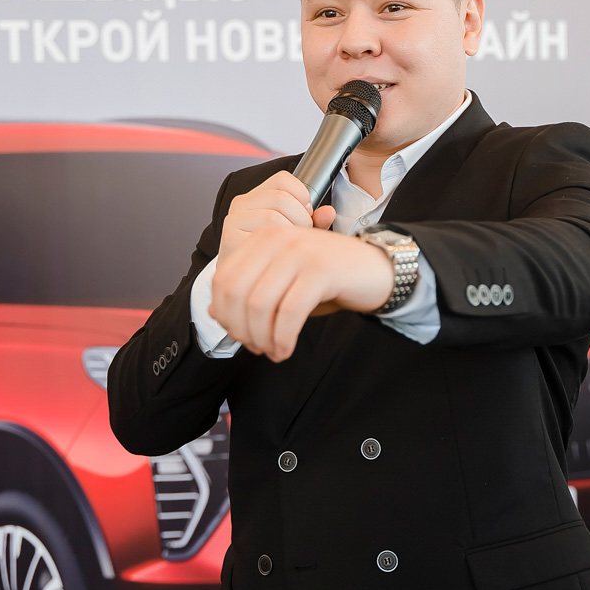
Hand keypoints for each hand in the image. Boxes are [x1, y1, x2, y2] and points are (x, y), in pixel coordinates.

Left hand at [210, 224, 393, 361]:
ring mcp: (299, 251)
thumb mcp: (282, 283)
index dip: (225, 315)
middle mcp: (276, 238)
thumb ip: (249, 292)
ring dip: (262, 338)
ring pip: (260, 305)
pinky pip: (289, 312)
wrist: (377, 269)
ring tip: (273, 351)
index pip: (223, 280)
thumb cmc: (328, 279)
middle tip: (256, 348)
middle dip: (241, 330)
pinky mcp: (321, 269)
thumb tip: (213, 312)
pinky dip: (283, 338)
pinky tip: (285, 350)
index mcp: (262, 238)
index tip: (240, 335)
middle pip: (237, 294)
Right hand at [219, 170, 336, 261]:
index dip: (302, 195)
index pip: (283, 179)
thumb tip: (329, 213)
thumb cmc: (273, 255)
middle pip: (281, 197)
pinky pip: (264, 235)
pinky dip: (279, 246)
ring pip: (273, 215)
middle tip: (300, 236)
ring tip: (290, 248)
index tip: (306, 214)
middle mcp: (241, 204)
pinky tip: (279, 256)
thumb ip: (314, 221)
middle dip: (300, 218)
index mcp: (257, 196)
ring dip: (290, 234)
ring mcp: (233, 221)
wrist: (247, 283)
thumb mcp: (298, 233)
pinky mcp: (230, 239)